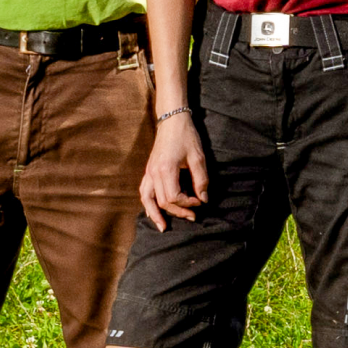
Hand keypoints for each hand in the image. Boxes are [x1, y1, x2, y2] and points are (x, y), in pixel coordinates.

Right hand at [139, 112, 206, 230]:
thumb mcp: (198, 157)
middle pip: (162, 201)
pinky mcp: (148, 170)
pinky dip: (147, 203)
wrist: (172, 120)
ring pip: (147, 199)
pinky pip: (144, 191)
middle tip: (193, 216)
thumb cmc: (186, 136)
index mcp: (166, 169)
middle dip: (178, 211)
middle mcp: (154, 173)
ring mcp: (149, 172)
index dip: (188, 203)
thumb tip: (203, 199)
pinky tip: (152, 212)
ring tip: (163, 227)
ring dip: (155, 214)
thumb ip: (201, 180)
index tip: (200, 201)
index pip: (173, 197)